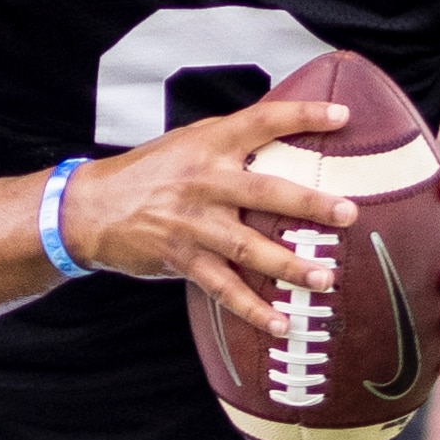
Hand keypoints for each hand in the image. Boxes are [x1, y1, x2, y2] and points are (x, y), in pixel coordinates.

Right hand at [60, 100, 357, 335]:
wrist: (90, 208)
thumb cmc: (148, 171)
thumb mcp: (186, 140)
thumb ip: (230, 138)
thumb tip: (283, 125)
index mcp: (209, 143)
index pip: (262, 121)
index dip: (303, 115)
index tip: (343, 116)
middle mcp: (204, 182)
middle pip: (265, 192)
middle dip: (309, 204)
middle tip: (349, 214)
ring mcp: (193, 224)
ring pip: (248, 247)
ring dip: (290, 265)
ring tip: (326, 278)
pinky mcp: (182, 258)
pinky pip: (223, 288)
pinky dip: (253, 309)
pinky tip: (282, 324)